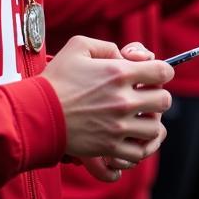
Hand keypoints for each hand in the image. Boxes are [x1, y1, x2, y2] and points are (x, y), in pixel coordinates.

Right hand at [42, 37, 172, 163]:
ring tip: (139, 120)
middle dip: (158, 97)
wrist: (34, 113)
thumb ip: (106, 47)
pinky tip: (129, 138)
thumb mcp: (78, 47)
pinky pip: (138, 151)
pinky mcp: (109, 147)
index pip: (163, 71)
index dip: (163, 72)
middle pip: (164, 100)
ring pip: (156, 128)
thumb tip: (123, 56)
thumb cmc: (55, 79)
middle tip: (145, 98)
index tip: (154, 75)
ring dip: (150, 122)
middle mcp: (124, 100)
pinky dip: (138, 146)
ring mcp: (118, 126)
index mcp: (120, 73)